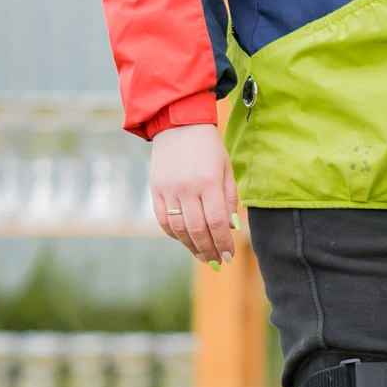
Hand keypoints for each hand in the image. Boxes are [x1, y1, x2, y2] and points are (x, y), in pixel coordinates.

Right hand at [149, 122, 237, 265]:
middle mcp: (186, 188)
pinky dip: (174, 234)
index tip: (229, 256)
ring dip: (192, 247)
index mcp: (208, 182)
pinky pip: (163, 220)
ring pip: (179, 229)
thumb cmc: (209, 148)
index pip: (216, 222)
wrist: (178, 125)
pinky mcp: (156, 190)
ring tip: (203, 256)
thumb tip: (231, 228)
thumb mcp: (227, 169)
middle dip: (209, 250)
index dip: (223, 243)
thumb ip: (230, 199)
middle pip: (197, 230)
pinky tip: (185, 241)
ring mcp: (168, 190)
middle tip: (217, 262)